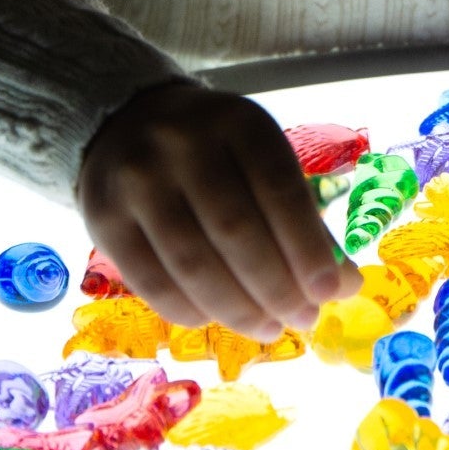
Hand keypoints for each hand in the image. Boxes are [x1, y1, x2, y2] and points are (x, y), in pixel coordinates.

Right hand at [75, 80, 364, 336]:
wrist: (125, 125)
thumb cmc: (214, 152)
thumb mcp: (260, 160)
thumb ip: (300, 218)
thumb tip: (344, 286)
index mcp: (237, 121)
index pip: (279, 188)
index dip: (307, 246)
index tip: (329, 291)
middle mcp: (183, 143)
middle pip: (236, 230)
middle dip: (276, 287)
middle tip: (301, 320)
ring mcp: (137, 180)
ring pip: (193, 263)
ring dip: (238, 309)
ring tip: (268, 328)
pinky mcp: (104, 219)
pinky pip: (153, 282)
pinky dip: (191, 312)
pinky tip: (216, 319)